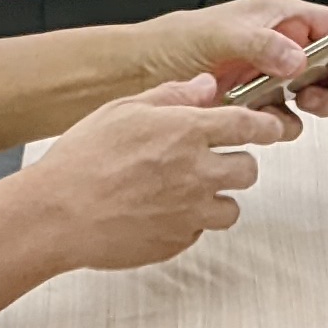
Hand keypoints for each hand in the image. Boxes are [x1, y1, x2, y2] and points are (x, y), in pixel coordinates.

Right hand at [16, 75, 287, 268]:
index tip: (270, 128)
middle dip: (237, 164)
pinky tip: (162, 213)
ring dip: (217, 199)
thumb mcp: (122, 110)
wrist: (57, 214)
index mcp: (186, 132)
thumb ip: (171, 96)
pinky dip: (189, 224)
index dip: (265, 126)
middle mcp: (197, 172)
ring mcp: (191, 211)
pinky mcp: (178, 241)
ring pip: (231, 208)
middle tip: (217, 162)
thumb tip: (204, 86)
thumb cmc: (82, 161)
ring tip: (189, 193)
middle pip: (248, 170)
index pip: (248, 125)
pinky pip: (199, 232)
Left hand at [129, 0, 327, 123]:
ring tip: (300, 105)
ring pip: (315, 96)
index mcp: (280, 19)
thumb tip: (297, 57)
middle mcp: (280, 48)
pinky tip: (268, 121)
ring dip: (314, 105)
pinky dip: (283, 126)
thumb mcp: (219, 34)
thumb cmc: (173, 42)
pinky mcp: (256, 109)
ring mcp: (271, 80)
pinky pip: (287, 122)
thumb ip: (262, 43)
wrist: (137, 76)